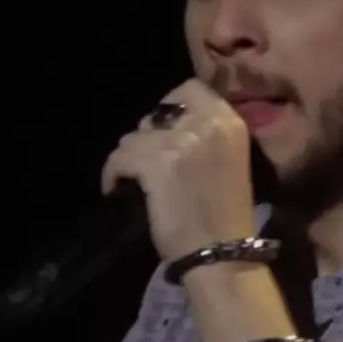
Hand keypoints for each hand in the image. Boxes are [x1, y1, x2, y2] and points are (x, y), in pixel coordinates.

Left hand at [101, 78, 256, 262]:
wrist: (222, 252)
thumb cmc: (229, 216)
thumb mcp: (230, 161)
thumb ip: (208, 136)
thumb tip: (171, 126)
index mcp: (230, 121)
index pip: (191, 89)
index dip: (172, 107)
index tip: (164, 130)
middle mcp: (206, 124)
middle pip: (157, 113)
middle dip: (149, 136)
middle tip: (149, 160)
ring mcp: (179, 143)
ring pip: (134, 137)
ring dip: (131, 157)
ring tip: (135, 179)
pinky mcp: (154, 164)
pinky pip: (119, 158)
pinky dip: (112, 174)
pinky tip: (114, 189)